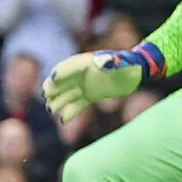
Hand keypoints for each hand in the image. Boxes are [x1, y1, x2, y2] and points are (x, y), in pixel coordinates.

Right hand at [43, 44, 159, 123]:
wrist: (135, 72)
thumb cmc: (129, 64)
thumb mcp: (123, 62)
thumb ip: (113, 62)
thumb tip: (104, 62)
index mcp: (86, 62)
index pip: (70, 66)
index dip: (62, 72)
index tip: (53, 79)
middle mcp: (81, 74)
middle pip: (62, 80)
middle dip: (53, 87)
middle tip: (46, 95)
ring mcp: (84, 85)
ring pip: (66, 94)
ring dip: (58, 101)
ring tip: (51, 109)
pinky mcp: (89, 96)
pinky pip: (76, 104)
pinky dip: (70, 111)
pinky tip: (64, 120)